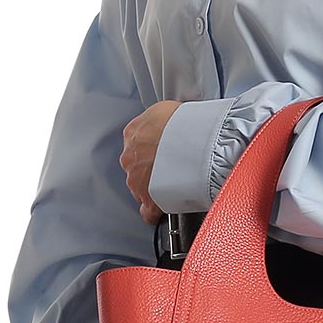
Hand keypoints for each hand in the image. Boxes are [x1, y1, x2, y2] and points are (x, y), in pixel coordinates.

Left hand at [121, 100, 183, 225]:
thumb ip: (163, 121)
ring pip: (141, 188)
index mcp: (133, 133)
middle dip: (151, 170)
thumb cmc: (185, 123)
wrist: (192, 140)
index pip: (137, 144)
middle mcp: (130, 157)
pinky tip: (163, 210)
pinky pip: (148, 210)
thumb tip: (173, 123)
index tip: (163, 153)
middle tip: (171, 169)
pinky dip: (154, 212)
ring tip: (174, 186)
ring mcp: (137, 179)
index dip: (151, 150)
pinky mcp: (149, 198)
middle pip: (136, 168)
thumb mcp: (167, 110)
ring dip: (154, 188)